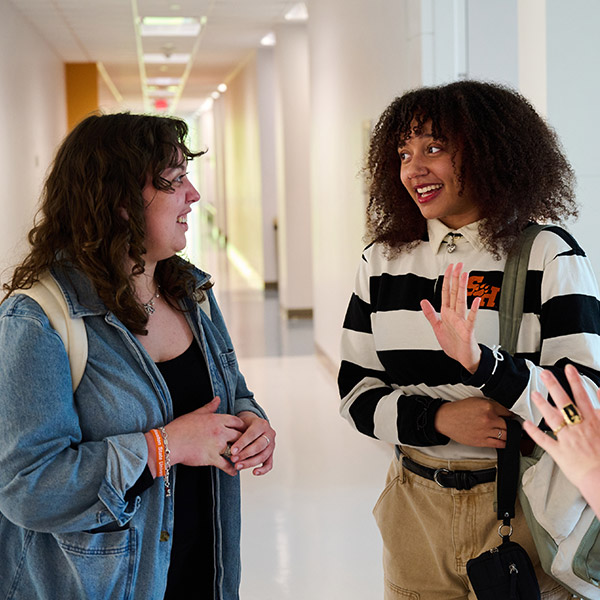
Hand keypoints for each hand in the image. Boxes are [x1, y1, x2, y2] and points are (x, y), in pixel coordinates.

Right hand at [146, 397, 244, 476]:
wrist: (169, 442)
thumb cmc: (180, 428)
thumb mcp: (196, 414)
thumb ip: (209, 407)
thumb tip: (217, 399)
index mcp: (216, 419)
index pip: (237, 421)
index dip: (242, 426)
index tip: (244, 430)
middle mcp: (219, 431)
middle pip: (239, 435)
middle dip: (244, 440)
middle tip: (248, 445)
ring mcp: (216, 445)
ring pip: (235, 449)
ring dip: (240, 455)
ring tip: (244, 458)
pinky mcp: (211, 458)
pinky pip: (226, 464)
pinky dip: (231, 469)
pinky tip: (234, 472)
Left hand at [229, 411, 275, 475]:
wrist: (253, 423)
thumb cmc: (245, 424)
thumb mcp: (240, 423)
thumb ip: (237, 431)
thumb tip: (228, 444)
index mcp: (261, 424)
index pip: (252, 434)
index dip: (242, 443)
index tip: (233, 451)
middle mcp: (269, 433)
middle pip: (259, 446)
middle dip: (245, 454)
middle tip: (233, 459)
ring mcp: (271, 444)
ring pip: (263, 456)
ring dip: (250, 463)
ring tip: (238, 466)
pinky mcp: (271, 453)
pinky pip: (269, 464)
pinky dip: (262, 470)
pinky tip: (254, 472)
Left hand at [421, 263, 481, 372]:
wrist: (463, 358)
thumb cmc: (453, 343)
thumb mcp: (437, 327)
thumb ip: (430, 314)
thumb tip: (423, 301)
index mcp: (447, 313)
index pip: (447, 292)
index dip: (447, 280)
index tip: (450, 268)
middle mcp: (455, 315)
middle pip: (455, 293)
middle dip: (456, 279)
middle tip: (459, 265)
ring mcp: (462, 321)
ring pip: (462, 302)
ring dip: (463, 289)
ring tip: (465, 276)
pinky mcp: (468, 331)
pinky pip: (471, 319)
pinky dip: (473, 310)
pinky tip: (476, 301)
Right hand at [435, 396, 513, 447]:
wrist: (446, 419)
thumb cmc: (459, 410)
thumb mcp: (476, 401)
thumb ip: (491, 405)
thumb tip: (504, 411)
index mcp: (488, 407)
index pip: (507, 412)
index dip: (511, 415)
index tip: (512, 417)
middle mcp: (488, 419)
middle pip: (509, 425)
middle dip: (512, 425)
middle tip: (512, 425)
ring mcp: (486, 431)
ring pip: (506, 435)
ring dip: (509, 435)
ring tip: (509, 433)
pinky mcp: (482, 441)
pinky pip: (499, 444)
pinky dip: (504, 443)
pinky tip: (504, 440)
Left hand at [523, 366, 599, 491]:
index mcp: (593, 421)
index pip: (582, 395)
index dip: (575, 380)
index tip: (569, 368)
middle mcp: (579, 427)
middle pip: (564, 402)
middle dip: (553, 385)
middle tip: (544, 374)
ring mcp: (568, 439)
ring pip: (552, 417)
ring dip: (542, 404)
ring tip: (534, 394)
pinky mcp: (560, 452)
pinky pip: (544, 440)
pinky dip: (534, 432)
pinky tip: (526, 424)